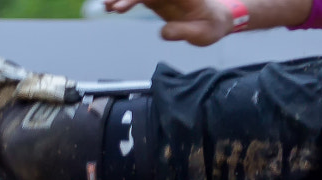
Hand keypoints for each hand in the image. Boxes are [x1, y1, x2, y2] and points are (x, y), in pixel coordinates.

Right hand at [103, 0, 233, 44]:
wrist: (215, 21)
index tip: (124, 4)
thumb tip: (163, 33)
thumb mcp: (202, 34)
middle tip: (111, 6)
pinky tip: (112, 8)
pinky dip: (125, 2)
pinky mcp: (156, 0)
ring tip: (106, 6)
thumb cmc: (211, 26)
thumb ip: (182, 32)